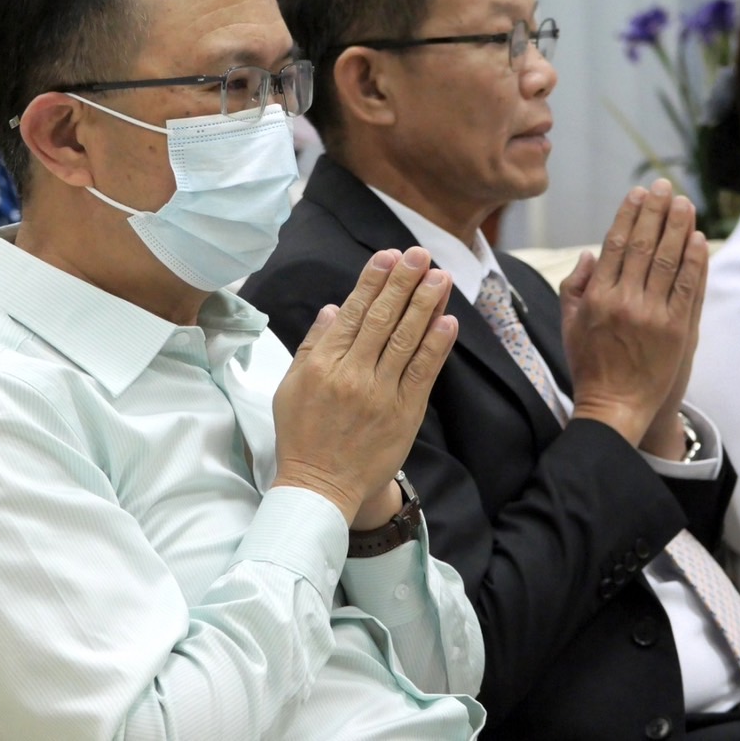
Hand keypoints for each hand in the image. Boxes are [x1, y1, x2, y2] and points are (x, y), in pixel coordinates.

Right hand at [271, 247, 457, 524]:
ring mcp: (380, 394)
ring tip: (440, 276)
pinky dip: (436, 346)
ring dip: (425, 304)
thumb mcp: (291, 387)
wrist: (321, 487)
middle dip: (403, 282)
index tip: (388, 256)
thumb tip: (333, 308)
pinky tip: (448, 320)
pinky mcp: (404, 414)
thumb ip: (312, 345)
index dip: (373, 281)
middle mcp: (352, 374)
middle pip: (383, 319)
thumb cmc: (302, 434)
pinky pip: (423, 373)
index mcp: (322, 364)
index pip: (353, 312)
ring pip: (407, 339)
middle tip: (419, 253)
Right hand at [561, 179, 706, 446]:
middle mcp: (626, 302)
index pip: (616, 245)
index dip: (629, 216)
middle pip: (645, 246)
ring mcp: (655, 316)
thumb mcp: (569, 324)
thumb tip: (590, 252)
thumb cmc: (588, 365)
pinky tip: (698, 239)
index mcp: (598, 297)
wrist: (615, 407)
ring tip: (685, 203)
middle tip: (665, 186)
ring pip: (670, 261)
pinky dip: (695, 262)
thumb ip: (575, 286)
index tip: (638, 193)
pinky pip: (689, 289)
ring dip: (679, 228)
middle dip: (656, 212)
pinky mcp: (678, 331)